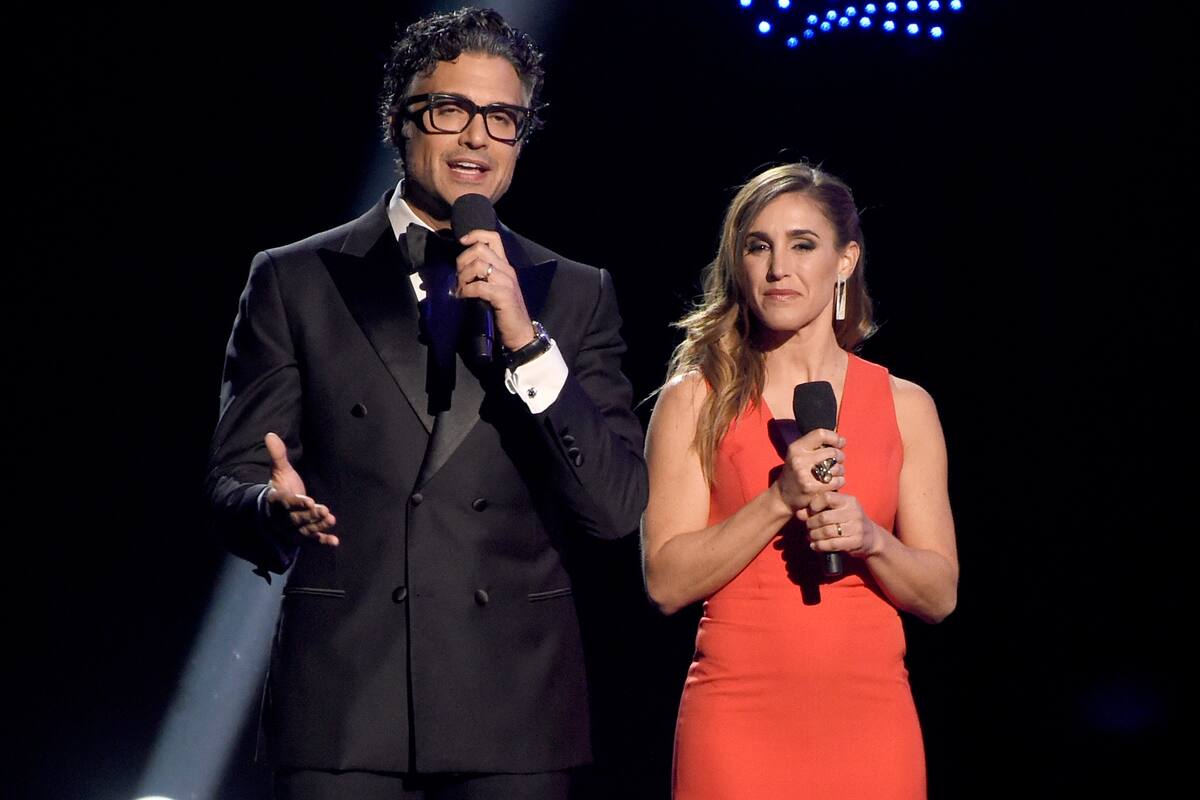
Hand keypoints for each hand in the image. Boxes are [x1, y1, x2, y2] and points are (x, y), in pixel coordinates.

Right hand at [264, 432, 338, 546]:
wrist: (276, 510)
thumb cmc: (281, 487)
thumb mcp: (279, 471)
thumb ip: (277, 455)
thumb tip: (270, 434)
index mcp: (277, 501)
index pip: (286, 503)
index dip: (296, 503)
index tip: (308, 501)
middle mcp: (284, 517)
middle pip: (296, 518)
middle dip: (310, 515)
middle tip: (324, 510)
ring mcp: (293, 529)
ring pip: (305, 529)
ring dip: (318, 526)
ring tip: (331, 519)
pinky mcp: (303, 536)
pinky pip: (312, 540)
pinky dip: (323, 541)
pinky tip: (335, 542)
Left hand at [454, 229, 534, 349]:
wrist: (520, 334)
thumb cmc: (504, 312)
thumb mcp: (494, 288)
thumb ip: (482, 276)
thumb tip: (458, 271)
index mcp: (504, 265)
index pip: (493, 237)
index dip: (475, 235)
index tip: (462, 242)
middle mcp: (506, 269)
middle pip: (480, 248)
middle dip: (462, 260)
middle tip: (458, 276)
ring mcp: (506, 281)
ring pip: (478, 264)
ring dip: (463, 276)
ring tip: (460, 288)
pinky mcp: (503, 295)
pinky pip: (479, 286)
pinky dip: (466, 290)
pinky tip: (464, 297)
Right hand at [776, 428, 844, 510]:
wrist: (782, 496)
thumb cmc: (795, 473)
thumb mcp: (798, 454)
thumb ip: (816, 446)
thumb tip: (842, 440)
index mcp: (796, 448)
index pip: (820, 434)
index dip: (835, 437)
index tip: (840, 443)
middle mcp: (799, 459)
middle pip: (832, 452)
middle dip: (840, 456)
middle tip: (837, 461)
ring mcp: (805, 474)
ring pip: (837, 467)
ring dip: (840, 470)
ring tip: (833, 473)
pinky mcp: (812, 488)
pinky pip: (837, 481)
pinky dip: (839, 482)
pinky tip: (833, 483)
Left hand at [803, 491, 881, 558]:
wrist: (871, 538)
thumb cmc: (849, 521)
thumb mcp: (838, 511)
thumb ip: (819, 510)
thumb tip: (799, 513)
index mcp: (849, 501)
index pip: (827, 497)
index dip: (814, 504)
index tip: (811, 511)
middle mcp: (854, 512)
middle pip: (824, 517)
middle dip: (811, 523)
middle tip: (808, 527)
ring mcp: (856, 528)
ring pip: (826, 532)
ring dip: (814, 536)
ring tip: (810, 536)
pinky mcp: (855, 542)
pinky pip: (832, 544)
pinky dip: (820, 546)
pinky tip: (815, 545)